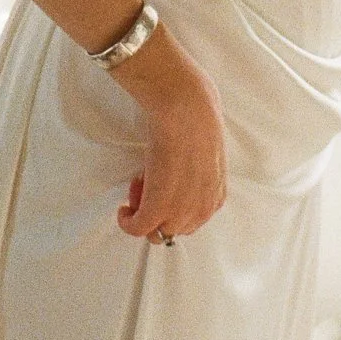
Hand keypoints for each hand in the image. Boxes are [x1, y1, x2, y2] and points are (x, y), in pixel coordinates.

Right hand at [112, 30, 227, 241]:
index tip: (160, 186)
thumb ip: (197, 173)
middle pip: (173, 230)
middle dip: (156, 211)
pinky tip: (123, 209)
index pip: (191, 222)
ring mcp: (182, 210)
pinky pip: (138, 229)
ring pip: (155, 231)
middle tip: (146, 183)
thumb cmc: (195, 119)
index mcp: (217, 196)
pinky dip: (127, 223)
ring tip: (139, 183)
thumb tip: (180, 173)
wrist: (186, 108)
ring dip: (141, 212)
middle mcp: (203, 208)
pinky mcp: (159, 206)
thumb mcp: (205, 154)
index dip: (171, 207)